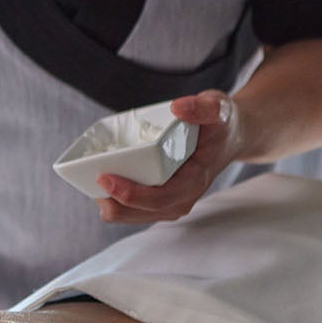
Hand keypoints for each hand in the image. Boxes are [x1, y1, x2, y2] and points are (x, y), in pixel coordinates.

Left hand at [95, 90, 241, 224]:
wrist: (230, 136)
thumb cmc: (221, 123)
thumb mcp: (218, 108)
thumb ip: (202, 107)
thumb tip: (178, 107)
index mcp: (195, 180)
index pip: (160, 198)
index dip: (130, 194)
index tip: (105, 178)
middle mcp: (183, 197)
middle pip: (141, 213)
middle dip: (113, 203)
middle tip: (92, 180)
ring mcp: (173, 202)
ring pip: (135, 216)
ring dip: (111, 205)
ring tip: (91, 184)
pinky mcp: (163, 199)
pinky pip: (135, 209)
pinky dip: (116, 201)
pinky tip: (101, 186)